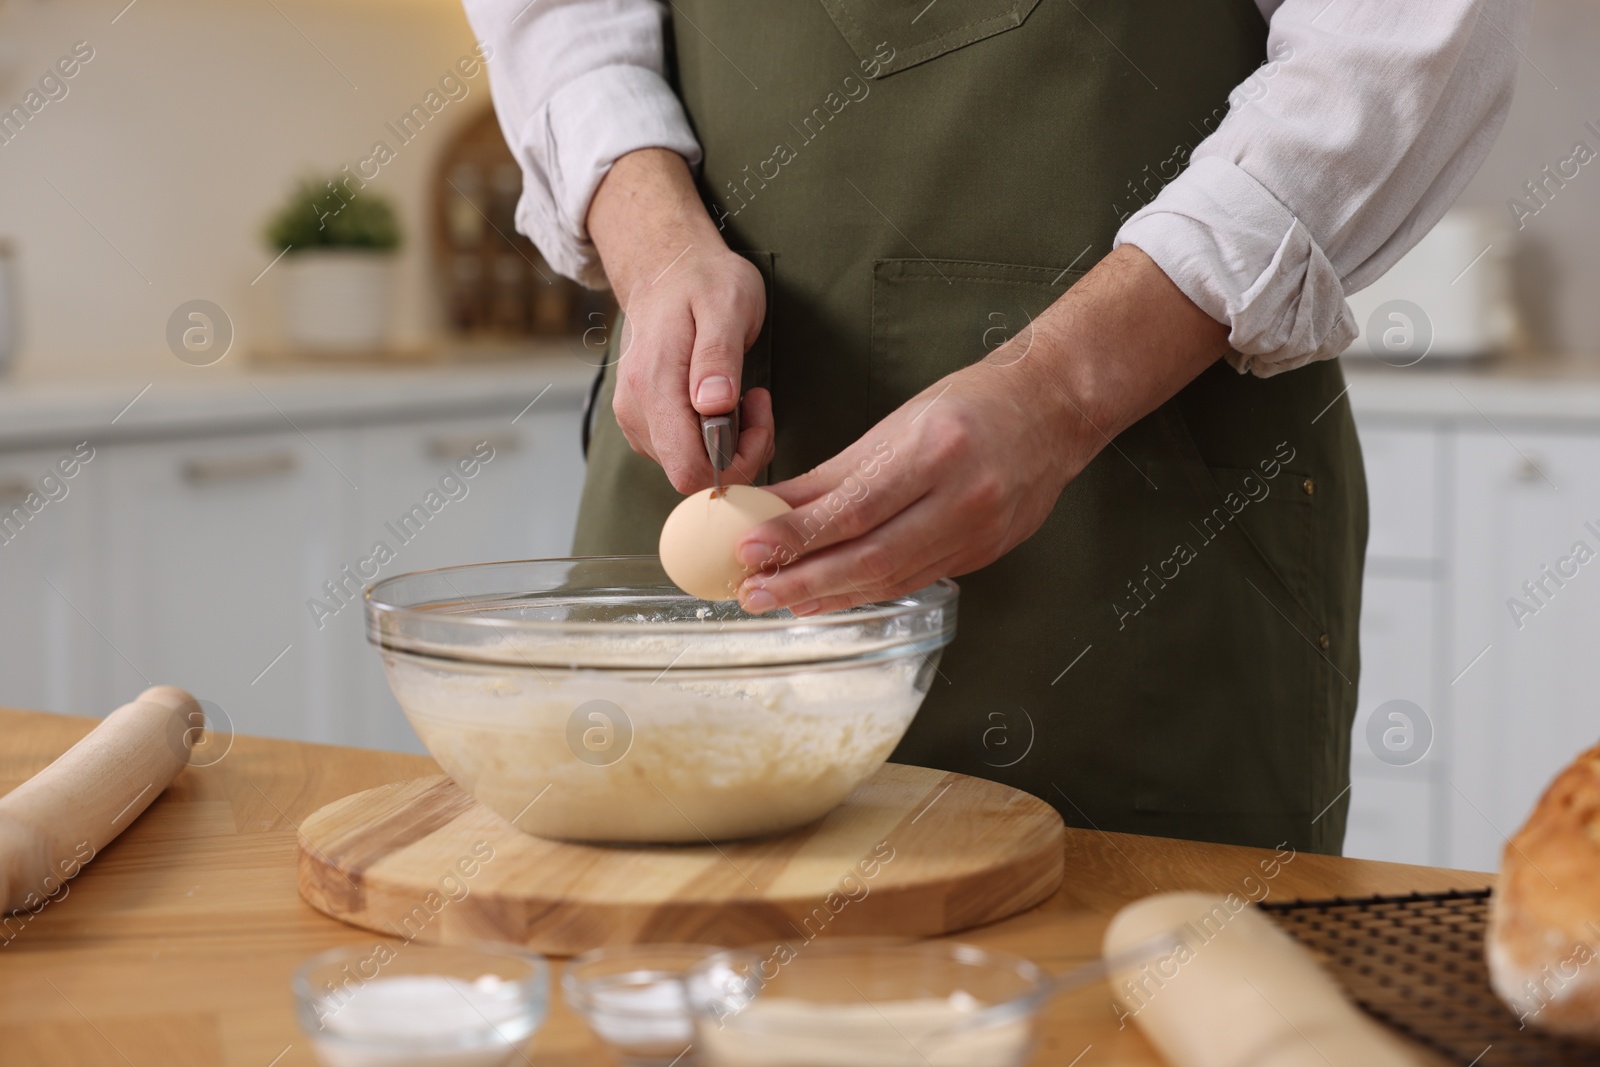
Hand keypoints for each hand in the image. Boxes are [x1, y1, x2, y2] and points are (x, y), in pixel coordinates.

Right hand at [588, 148, 773, 491]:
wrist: (668, 269)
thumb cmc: (704, 283)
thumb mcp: (726, 306)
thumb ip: (719, 356)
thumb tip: (714, 405)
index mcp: (653, 384)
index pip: (690, 468)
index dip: (734, 462)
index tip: (757, 416)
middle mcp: (635, 409)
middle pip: (690, 474)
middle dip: (737, 453)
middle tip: (756, 402)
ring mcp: (635, 418)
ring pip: (687, 467)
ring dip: (726, 445)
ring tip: (740, 395)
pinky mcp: (643, 421)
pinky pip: (681, 453)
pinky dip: (710, 439)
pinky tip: (721, 402)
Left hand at [732, 245, 1232, 614]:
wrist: (1054, 410)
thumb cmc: (972, 404)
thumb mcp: (898, 424)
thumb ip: (833, 472)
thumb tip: (769, 504)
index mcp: (935, 450)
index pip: (856, 505)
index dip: (799, 533)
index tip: (750, 547)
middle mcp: (961, 496)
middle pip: (872, 554)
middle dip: (805, 578)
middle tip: (752, 592)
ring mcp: (978, 531)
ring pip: (892, 577)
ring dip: (830, 594)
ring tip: (780, 599)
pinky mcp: (985, 554)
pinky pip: (914, 581)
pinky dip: (867, 592)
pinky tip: (830, 598)